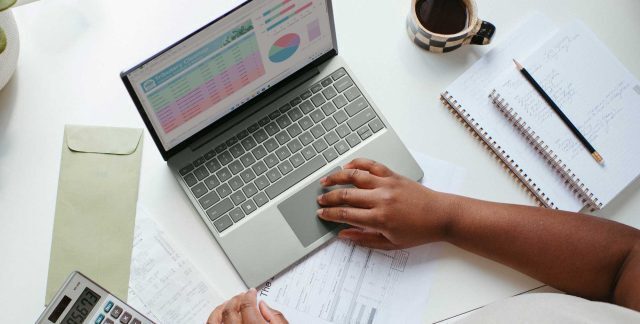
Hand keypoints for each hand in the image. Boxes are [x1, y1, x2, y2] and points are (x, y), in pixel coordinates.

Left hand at [207, 288, 287, 323]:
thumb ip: (277, 318)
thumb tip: (265, 307)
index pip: (247, 305)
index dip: (249, 295)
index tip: (252, 292)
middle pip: (231, 310)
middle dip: (237, 299)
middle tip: (243, 295)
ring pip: (217, 318)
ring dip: (223, 307)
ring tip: (230, 302)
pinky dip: (214, 317)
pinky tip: (219, 314)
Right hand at [317, 158, 455, 249]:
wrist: (441, 216)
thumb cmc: (419, 231)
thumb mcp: (391, 244)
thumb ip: (364, 239)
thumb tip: (344, 235)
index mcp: (379, 218)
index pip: (346, 214)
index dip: (330, 214)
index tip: (321, 214)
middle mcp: (381, 199)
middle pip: (346, 195)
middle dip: (329, 197)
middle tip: (319, 200)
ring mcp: (387, 184)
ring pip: (355, 176)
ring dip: (337, 177)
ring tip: (325, 180)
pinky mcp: (393, 175)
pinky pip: (371, 165)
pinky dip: (358, 163)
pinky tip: (347, 166)